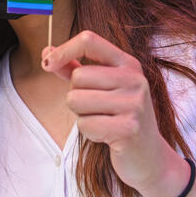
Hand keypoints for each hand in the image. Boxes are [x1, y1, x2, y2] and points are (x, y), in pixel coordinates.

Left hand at [41, 30, 185, 196]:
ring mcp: (134, 104)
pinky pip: (84, 124)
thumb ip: (72, 68)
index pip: (89, 40)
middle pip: (77, 76)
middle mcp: (134, 79)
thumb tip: (46, 51)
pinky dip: (89, 132)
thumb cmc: (117, 116)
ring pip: (76, 100)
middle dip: (76, 95)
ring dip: (81, 115)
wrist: (148, 156)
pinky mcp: (129, 129)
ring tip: (102, 120)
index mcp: (127, 63)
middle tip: (96, 108)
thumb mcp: (99, 86)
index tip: (47, 63)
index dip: (63, 50)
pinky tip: (107, 135)